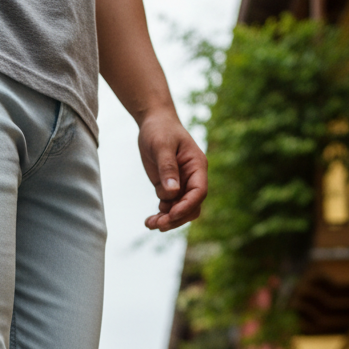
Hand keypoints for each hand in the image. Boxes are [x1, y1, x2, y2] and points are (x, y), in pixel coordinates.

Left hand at [138, 110, 206, 231]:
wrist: (154, 123)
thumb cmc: (160, 130)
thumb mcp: (162, 146)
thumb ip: (167, 168)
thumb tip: (172, 192)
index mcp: (197, 166)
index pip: (199, 191)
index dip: (187, 206)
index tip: (172, 214)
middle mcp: (192, 178)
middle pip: (191, 206)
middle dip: (176, 218)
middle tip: (159, 225)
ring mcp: (181, 184)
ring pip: (180, 210)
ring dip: (167, 220)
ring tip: (150, 224)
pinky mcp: (168, 188)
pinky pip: (168, 207)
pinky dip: (160, 216)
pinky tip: (148, 220)